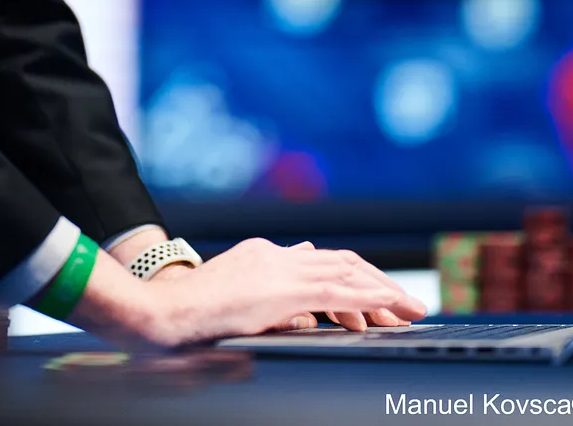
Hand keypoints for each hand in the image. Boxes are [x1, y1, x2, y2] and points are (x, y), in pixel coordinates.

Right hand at [116, 237, 425, 346]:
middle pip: (341, 262)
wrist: (162, 313)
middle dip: (378, 281)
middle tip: (407, 304)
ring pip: (346, 273)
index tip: (377, 297)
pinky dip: (369, 298)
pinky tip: (389, 309)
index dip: (354, 277)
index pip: (320, 261)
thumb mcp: (238, 305)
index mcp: (262, 255)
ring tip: (409, 310)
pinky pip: (337, 292)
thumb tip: (307, 318)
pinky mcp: (282, 291)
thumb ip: (273, 306)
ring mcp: (279, 270)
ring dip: (383, 291)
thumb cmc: (189, 317)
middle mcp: (275, 255)